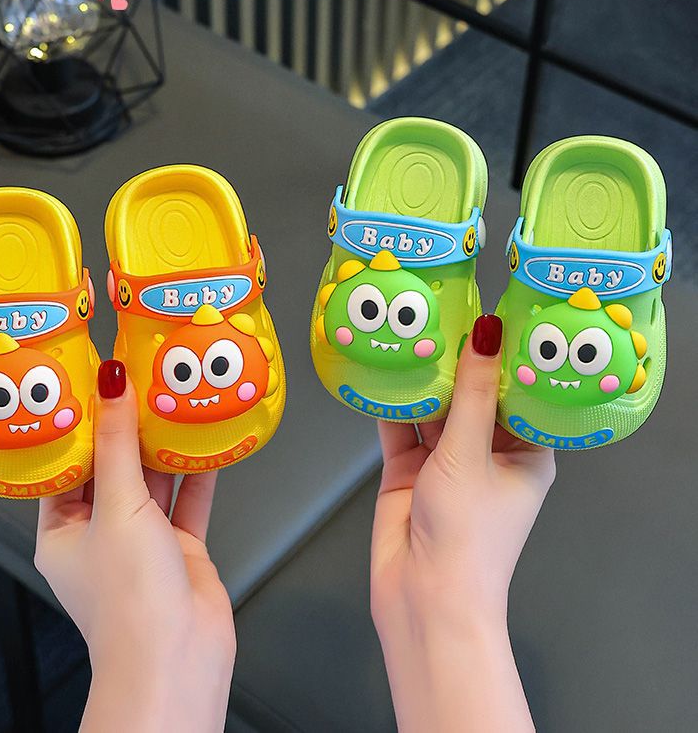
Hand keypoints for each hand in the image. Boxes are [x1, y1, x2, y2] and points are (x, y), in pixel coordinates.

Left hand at [35, 360, 234, 732]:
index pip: (68, 463)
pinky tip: (207, 439)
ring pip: (152, 480)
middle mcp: (101, 535)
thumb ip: (119, 444)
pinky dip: (197, 471)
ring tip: (174, 398)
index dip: (81, 423)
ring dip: (163, 445)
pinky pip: (187, 500)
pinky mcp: (180, 549)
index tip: (95, 382)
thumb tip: (111, 386)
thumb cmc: (129, 602)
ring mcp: (142, 542)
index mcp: (63, 531)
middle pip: (113, 467)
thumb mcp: (117, 507)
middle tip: (141, 380)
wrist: (176, 660)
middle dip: (127, 428)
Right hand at [371, 315, 554, 732]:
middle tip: (444, 307)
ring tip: (411, 326)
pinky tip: (383, 367)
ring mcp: (446, 464)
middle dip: (459, 360)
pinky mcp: (409, 472)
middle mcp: (488, 455)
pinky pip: (401, 427)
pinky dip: (392, 402)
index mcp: (525, 454)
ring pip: (435, 408)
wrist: (424, 601)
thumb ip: (471, 390)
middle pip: (473, 395)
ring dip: (423, 377)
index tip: (495, 309)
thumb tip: (487, 330)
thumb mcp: (471, 453)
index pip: (519, 392)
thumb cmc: (468, 536)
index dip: (509, 354)